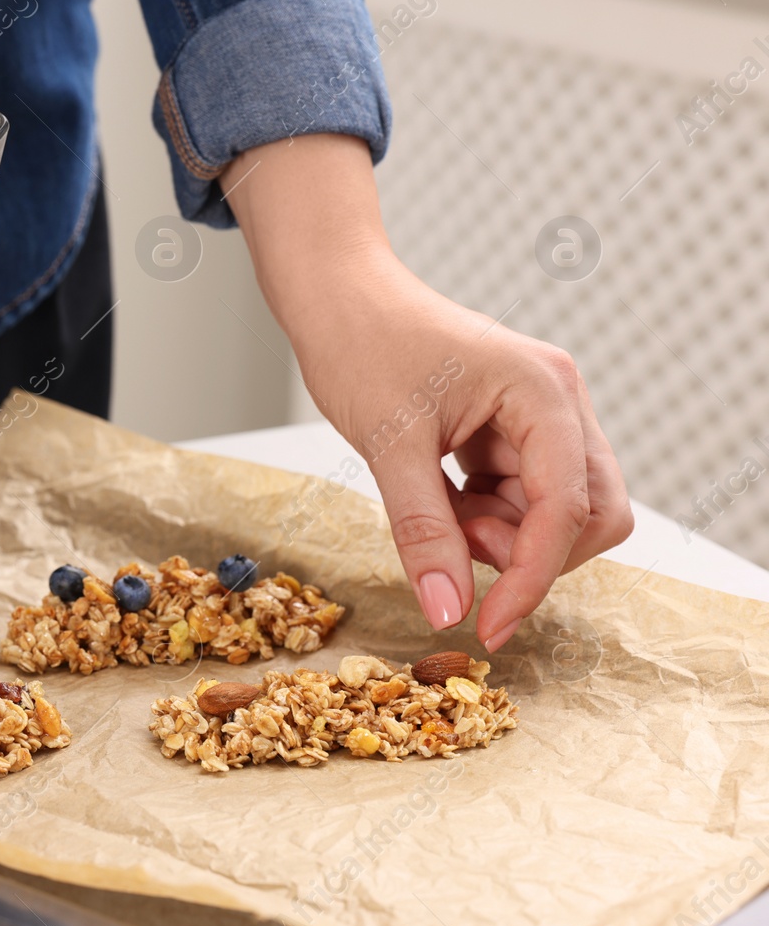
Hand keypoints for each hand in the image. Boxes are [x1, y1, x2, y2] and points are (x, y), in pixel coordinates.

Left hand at [226, 135, 633, 650]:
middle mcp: (558, 403)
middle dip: (530, 552)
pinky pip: (520, 498)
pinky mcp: (511, 431)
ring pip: (554, 513)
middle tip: (457, 547)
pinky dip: (483, 518)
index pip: (569, 509)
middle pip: (590, 514)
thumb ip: (424, 532)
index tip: (491, 628)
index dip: (533, 578)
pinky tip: (439, 500)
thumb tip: (449, 610)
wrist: (335, 297)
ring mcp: (539, 417)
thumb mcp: (389, 445)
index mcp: (544, 393)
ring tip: (437, 510)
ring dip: (501, 535)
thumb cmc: (361, 344)